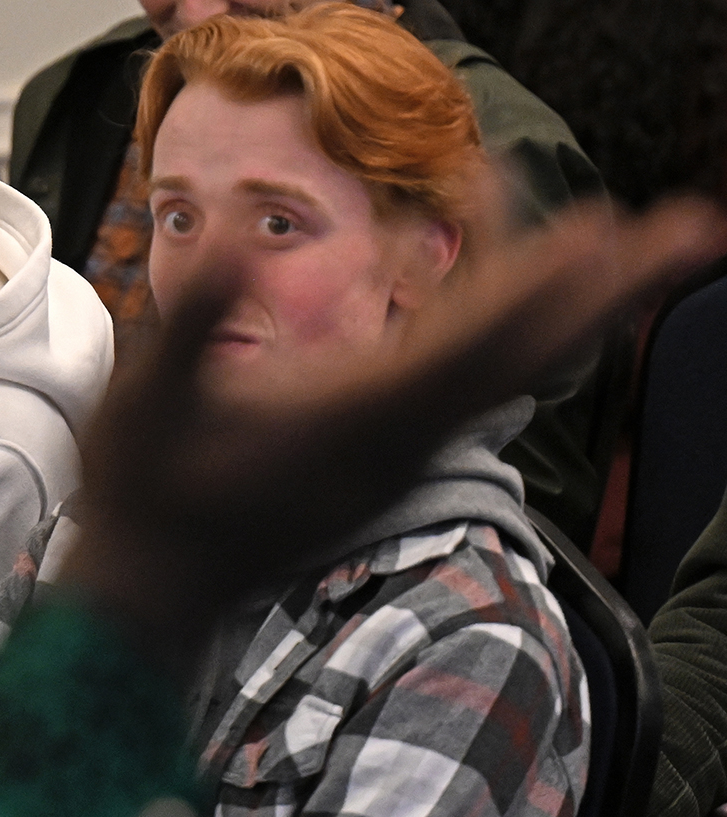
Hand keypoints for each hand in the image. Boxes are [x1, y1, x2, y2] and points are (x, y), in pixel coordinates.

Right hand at [60, 199, 726, 674]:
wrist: (150, 589)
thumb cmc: (144, 496)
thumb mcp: (147, 404)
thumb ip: (193, 322)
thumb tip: (230, 235)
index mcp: (356, 418)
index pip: (478, 345)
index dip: (547, 284)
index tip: (613, 228)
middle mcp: (399, 434)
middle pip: (527, 353)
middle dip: (611, 289)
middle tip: (695, 228)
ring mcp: (397, 445)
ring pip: (504, 362)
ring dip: (565, 295)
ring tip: (613, 227)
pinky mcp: (381, 447)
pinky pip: (460, 368)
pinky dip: (489, 310)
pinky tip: (483, 262)